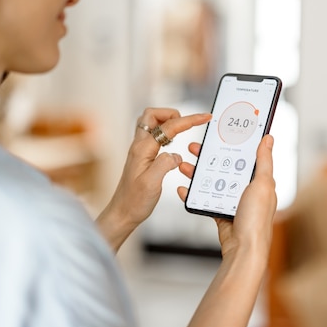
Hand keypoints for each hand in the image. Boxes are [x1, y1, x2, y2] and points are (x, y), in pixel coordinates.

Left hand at [97, 108, 210, 250]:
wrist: (122, 213)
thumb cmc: (135, 201)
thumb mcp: (152, 184)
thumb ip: (165, 164)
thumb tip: (177, 155)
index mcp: (143, 149)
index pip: (169, 127)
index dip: (189, 120)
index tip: (204, 117)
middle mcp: (139, 146)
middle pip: (153, 115)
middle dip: (173, 113)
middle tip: (188, 123)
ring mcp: (140, 150)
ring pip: (151, 123)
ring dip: (167, 121)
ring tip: (182, 130)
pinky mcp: (142, 156)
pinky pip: (153, 135)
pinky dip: (165, 133)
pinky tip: (173, 143)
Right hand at [177, 135, 276, 258]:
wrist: (244, 249)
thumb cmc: (257, 220)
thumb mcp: (262, 185)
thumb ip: (264, 161)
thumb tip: (268, 139)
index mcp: (259, 181)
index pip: (244, 156)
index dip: (231, 144)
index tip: (218, 135)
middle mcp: (246, 190)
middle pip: (224, 167)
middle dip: (208, 157)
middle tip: (193, 147)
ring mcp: (233, 202)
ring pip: (212, 181)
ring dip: (197, 173)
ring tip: (183, 165)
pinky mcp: (221, 213)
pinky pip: (204, 199)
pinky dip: (193, 194)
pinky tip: (182, 188)